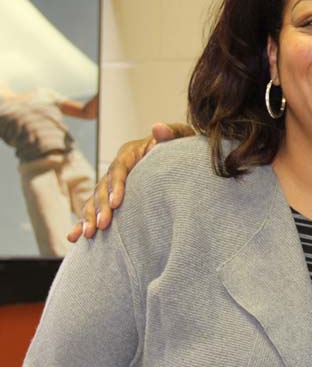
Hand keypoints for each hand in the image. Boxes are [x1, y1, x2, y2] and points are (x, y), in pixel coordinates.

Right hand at [67, 123, 194, 241]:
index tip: (117, 203)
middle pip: (103, 187)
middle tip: (103, 225)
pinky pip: (94, 210)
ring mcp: (112, 183)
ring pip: (95, 200)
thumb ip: (172, 133)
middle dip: (101, 207)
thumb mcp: (182, 137)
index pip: (119, 168)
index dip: (116, 185)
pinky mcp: (111, 197)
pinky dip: (83, 223)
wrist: (183, 161)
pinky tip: (74, 238)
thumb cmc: (183, 148)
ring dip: (89, 217)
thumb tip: (158, 128)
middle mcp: (117, 167)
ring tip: (88, 234)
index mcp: (130, 153)